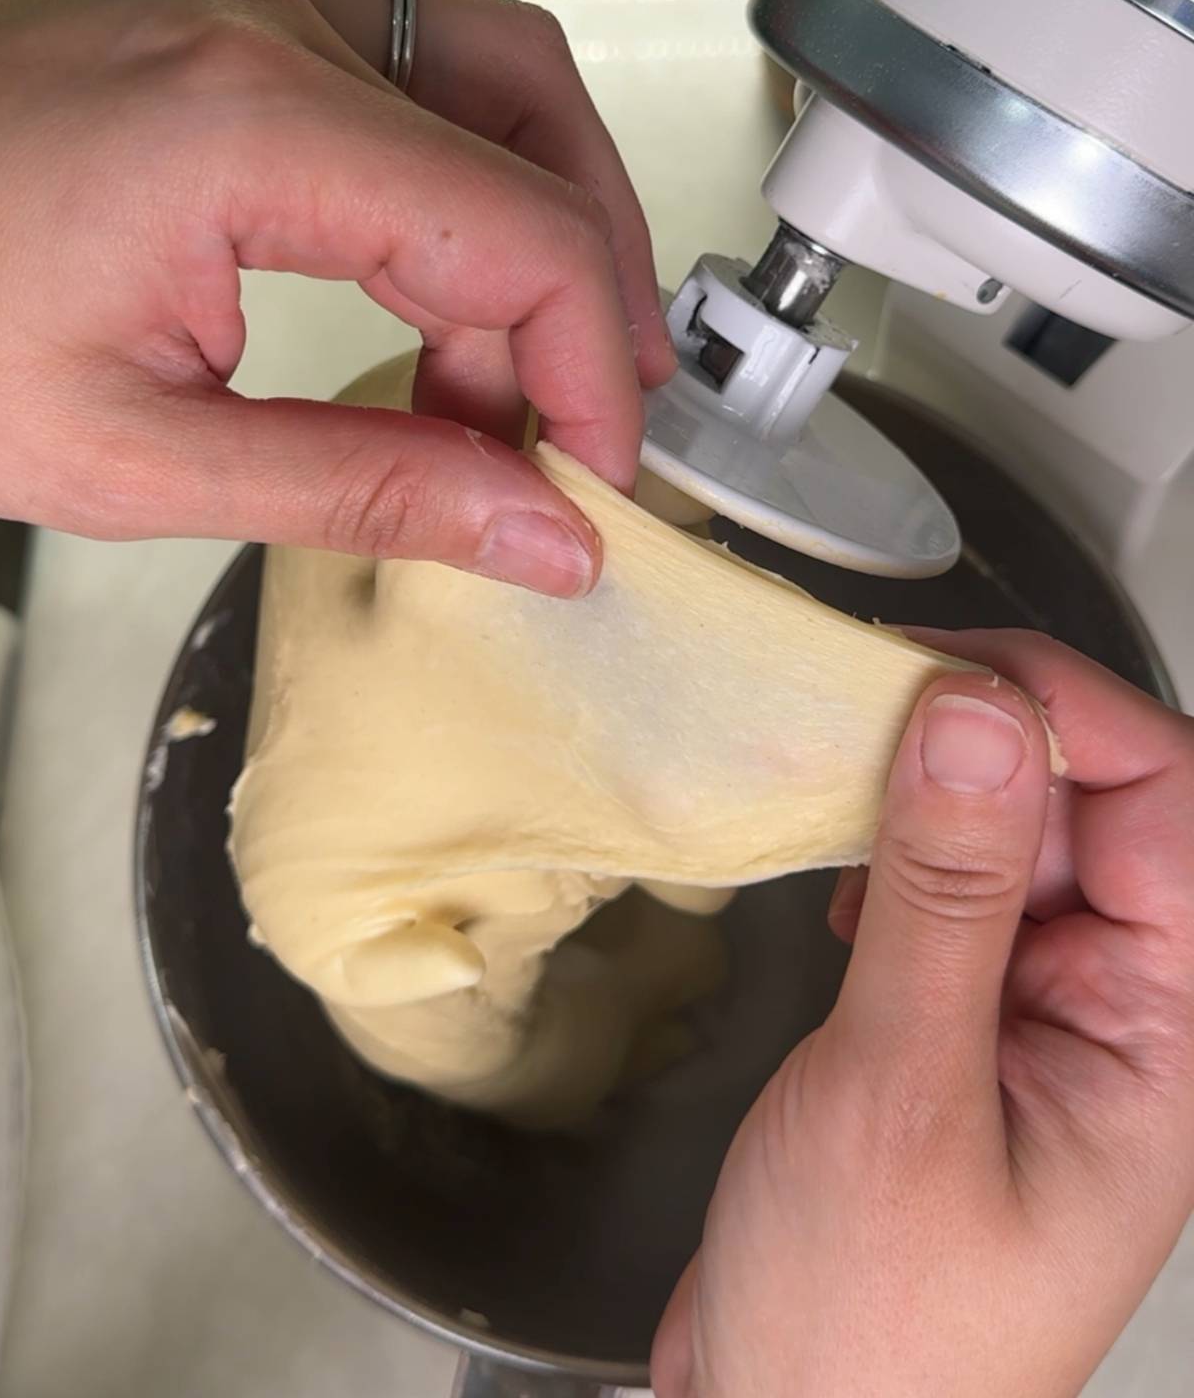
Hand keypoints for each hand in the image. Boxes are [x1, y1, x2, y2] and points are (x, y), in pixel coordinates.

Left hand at [0, 0, 673, 594]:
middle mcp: (262, 20)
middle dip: (578, 299)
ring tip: (532, 339)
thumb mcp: (137, 458)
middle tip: (564, 428)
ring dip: (544, 199)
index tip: (591, 472)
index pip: (520, 237)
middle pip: (532, 135)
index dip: (590, 369)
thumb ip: (364, 489)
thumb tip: (533, 531)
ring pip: (487, 56)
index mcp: (250, 126)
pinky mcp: (216, 1)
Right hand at [653, 632, 1193, 1397]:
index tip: (940, 674)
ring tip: (843, 811)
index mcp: (1169, 1041)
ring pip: (1021, 832)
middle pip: (1100, 802)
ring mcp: (1047, 1016)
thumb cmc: (870, 1329)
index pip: (1172, 806)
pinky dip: (899, 856)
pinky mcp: (970, 1021)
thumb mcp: (901, 1092)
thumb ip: (947, 892)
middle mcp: (1129, 1016)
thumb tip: (980, 716)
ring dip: (931, 796)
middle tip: (864, 722)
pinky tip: (848, 895)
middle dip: (986, 744)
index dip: (1068, 714)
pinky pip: (961, 888)